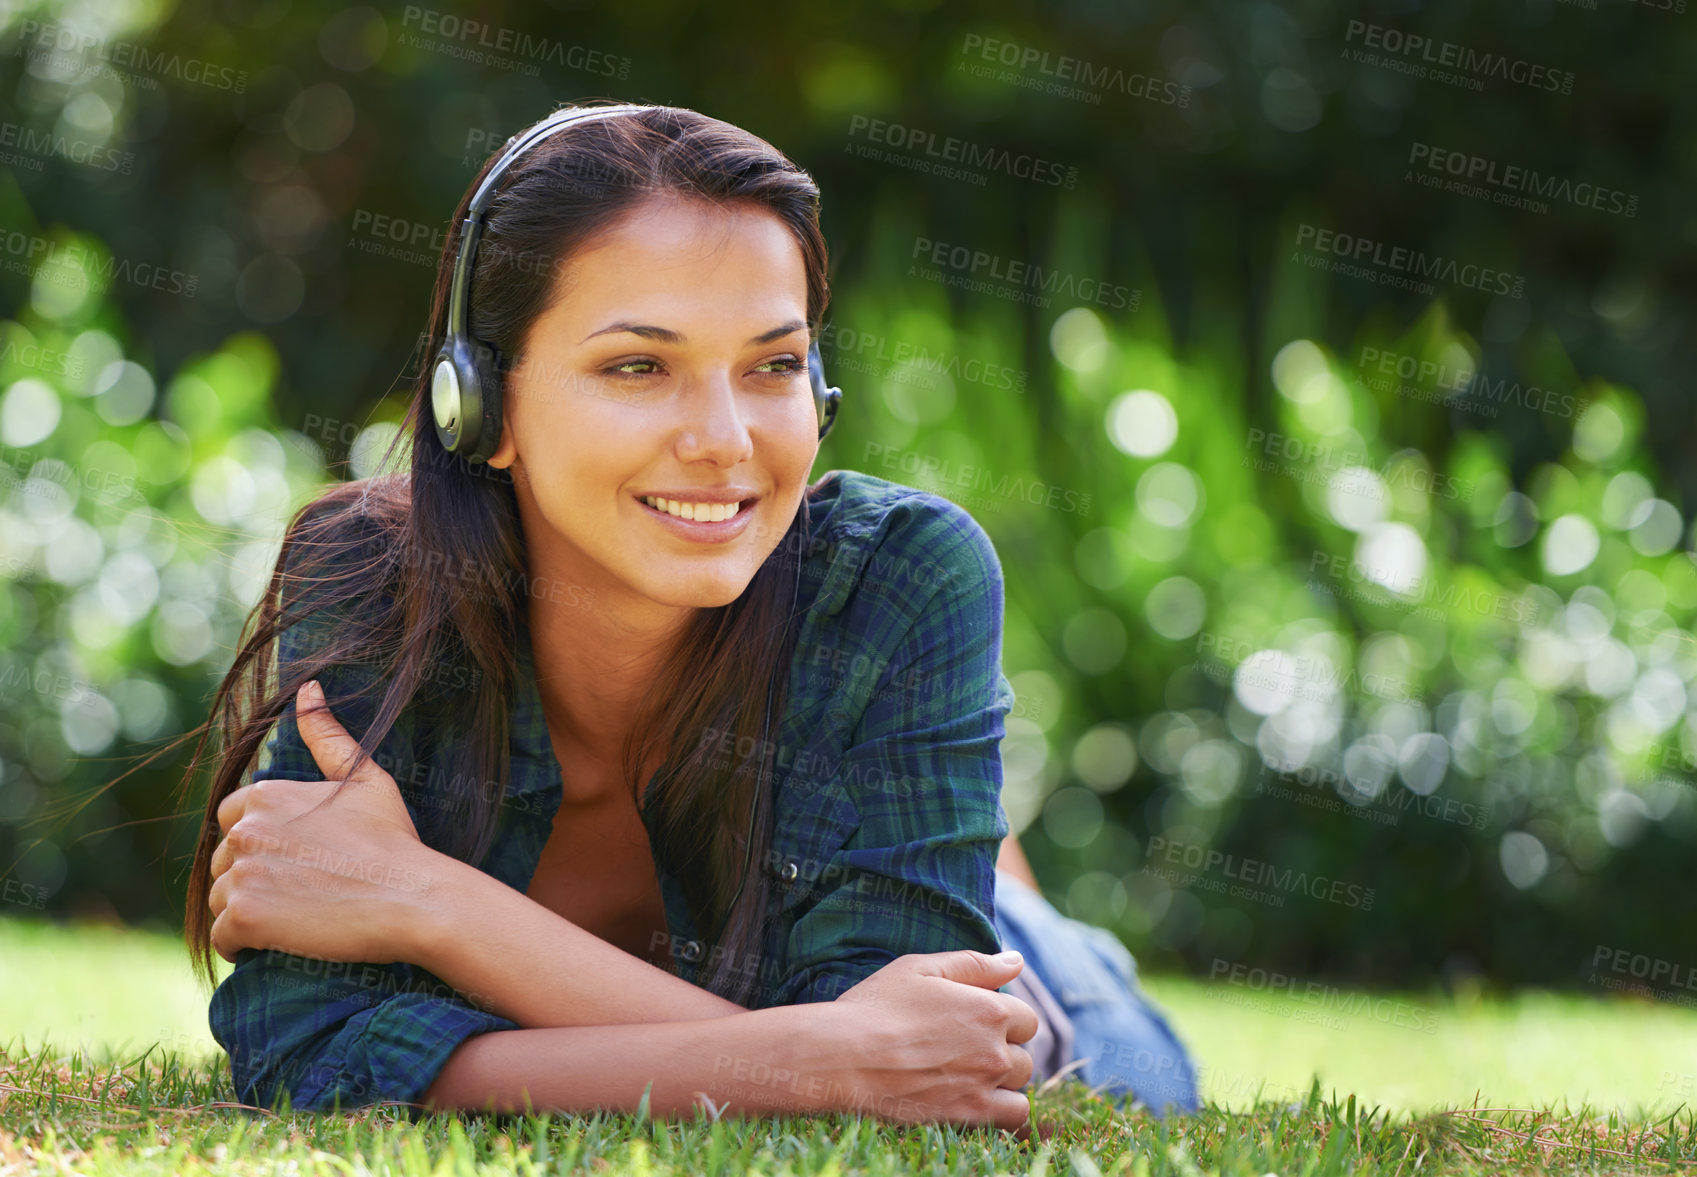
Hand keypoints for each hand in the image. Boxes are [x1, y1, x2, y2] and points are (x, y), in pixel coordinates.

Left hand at [207, 679, 439, 964]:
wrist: (413, 897)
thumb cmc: (395, 841)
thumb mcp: (366, 779)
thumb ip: (328, 735)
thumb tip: (308, 688)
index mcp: (267, 795)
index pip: (232, 819)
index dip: (260, 843)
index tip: (293, 861)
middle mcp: (246, 830)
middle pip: (223, 861)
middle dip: (251, 878)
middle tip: (299, 895)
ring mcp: (243, 873)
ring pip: (221, 900)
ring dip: (246, 913)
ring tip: (290, 920)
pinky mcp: (246, 916)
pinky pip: (223, 937)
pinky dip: (241, 946)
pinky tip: (270, 945)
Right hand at [830, 949, 1037, 1132]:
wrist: (845, 1057)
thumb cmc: (878, 1007)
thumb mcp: (921, 969)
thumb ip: (975, 964)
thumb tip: (1017, 960)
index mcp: (989, 1009)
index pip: (1026, 1018)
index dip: (1004, 1018)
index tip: (975, 1022)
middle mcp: (995, 1049)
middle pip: (1023, 1053)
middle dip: (1002, 1048)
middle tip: (964, 1048)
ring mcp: (984, 1085)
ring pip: (1019, 1083)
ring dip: (1002, 1078)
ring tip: (967, 1073)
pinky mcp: (969, 1115)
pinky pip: (1014, 1115)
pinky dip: (1004, 1108)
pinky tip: (978, 1098)